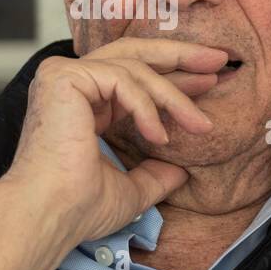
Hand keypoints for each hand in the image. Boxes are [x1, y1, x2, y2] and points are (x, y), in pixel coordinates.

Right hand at [1, 37, 228, 244]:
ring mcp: (63, 76)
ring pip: (134, 68)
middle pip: (133, 54)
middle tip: (219, 60)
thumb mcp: (130, 189)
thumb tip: (181, 173)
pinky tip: (158, 137)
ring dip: (174, 95)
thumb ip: (153, 175)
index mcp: (82, 104)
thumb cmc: (78, 208)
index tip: (208, 81)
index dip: (173, 77)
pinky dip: (146, 106)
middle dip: (181, 56)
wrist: (50, 215)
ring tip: (199, 124)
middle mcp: (70, 83)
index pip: (133, 77)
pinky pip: (120, 79)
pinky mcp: (62, 76)